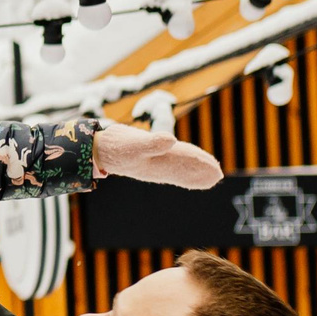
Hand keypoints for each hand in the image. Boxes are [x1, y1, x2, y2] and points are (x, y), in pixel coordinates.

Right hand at [91, 124, 223, 189]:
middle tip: (218, 175)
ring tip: (207, 172)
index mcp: (158, 165)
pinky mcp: (149, 157)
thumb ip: (152, 143)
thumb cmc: (115, 147)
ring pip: (179, 168)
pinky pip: (170, 163)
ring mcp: (153, 163)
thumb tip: (172, 140)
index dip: (201, 168)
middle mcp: (158, 167)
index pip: (185, 167)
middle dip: (201, 172)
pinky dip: (181, 165)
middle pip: (185, 171)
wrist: (98, 150)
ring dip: (194, 170)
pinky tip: (184, 164)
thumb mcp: (133, 143)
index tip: (217, 172)